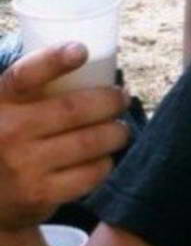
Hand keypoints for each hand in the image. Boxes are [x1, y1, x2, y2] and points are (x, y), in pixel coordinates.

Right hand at [0, 44, 129, 229]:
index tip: (82, 50)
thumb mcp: (8, 107)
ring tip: (120, 129)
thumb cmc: (8, 137)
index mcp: (1, 101)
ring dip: (116, 133)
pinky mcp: (39, 196)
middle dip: (110, 101)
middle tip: (123, 97)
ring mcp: (23, 166)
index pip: (25, 75)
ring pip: (89, 142)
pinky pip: (88, 175)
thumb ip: (33, 86)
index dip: (54, 60)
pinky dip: (104, 164)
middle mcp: (8, 132)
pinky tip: (105, 158)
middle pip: (74, 109)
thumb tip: (93, 56)